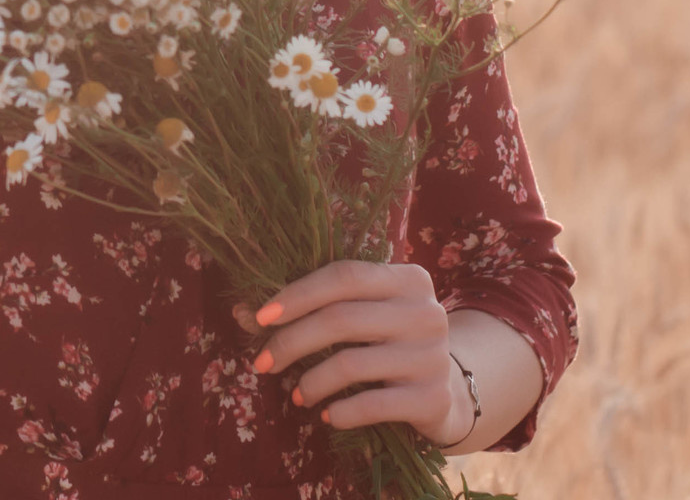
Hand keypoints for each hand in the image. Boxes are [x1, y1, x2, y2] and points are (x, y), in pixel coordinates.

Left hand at [231, 261, 475, 449]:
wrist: (446, 392)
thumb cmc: (389, 342)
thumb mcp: (364, 314)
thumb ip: (316, 307)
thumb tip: (243, 313)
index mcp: (408, 278)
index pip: (344, 275)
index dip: (298, 294)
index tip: (260, 318)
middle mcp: (426, 312)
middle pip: (341, 319)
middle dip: (292, 342)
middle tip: (263, 363)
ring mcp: (433, 356)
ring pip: (351, 364)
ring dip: (312, 382)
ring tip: (296, 395)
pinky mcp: (432, 398)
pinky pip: (372, 405)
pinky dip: (341, 411)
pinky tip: (327, 414)